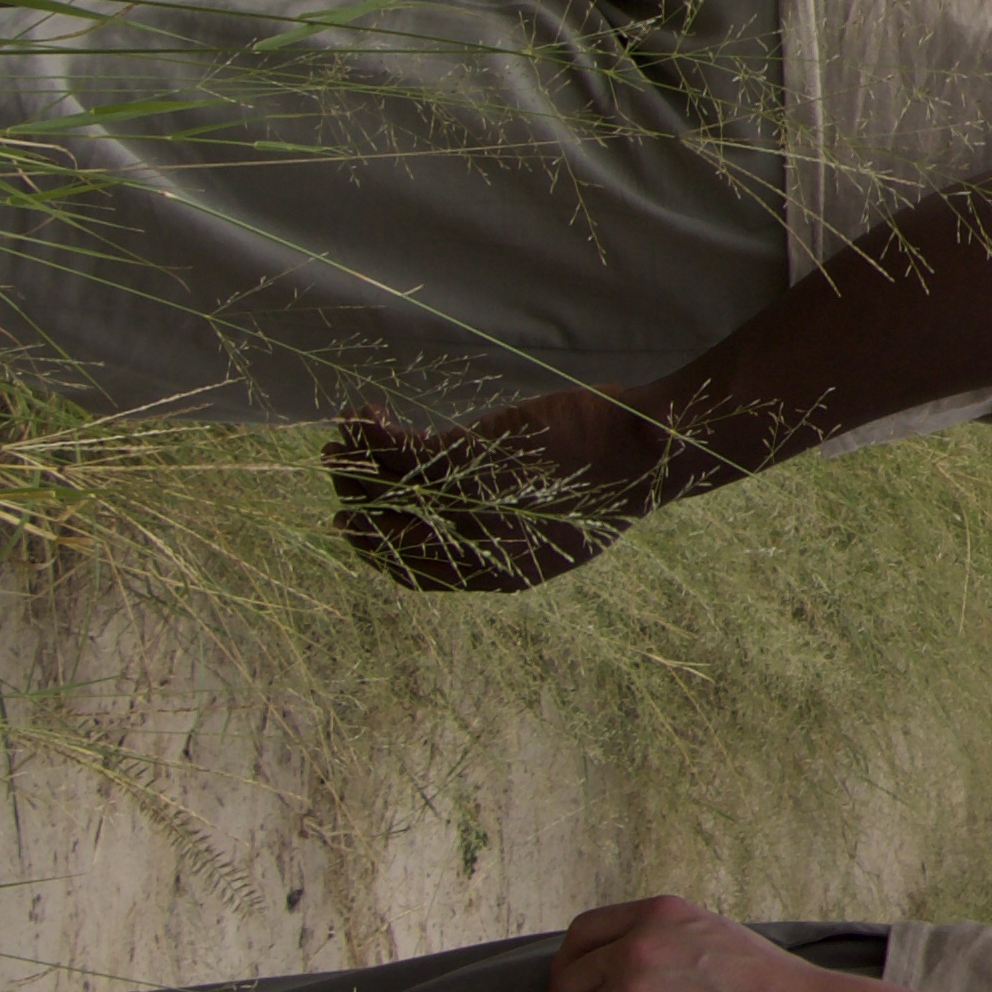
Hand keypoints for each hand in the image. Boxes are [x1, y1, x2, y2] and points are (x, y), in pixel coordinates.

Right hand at [337, 387, 665, 592]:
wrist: (649, 450)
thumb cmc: (613, 479)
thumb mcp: (560, 526)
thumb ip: (514, 532)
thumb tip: (475, 521)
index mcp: (502, 574)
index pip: (420, 575)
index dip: (381, 552)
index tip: (358, 526)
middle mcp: (476, 550)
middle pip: (388, 537)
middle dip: (356, 506)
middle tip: (342, 474)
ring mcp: (469, 504)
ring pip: (385, 492)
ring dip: (354, 463)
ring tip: (343, 439)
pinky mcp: (469, 459)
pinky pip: (398, 452)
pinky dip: (369, 434)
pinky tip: (363, 415)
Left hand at [550, 895, 857, 991]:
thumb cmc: (770, 985)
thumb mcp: (710, 933)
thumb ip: (661, 940)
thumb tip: (619, 962)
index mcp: (655, 915)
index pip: (583, 932)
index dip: (573, 962)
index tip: (577, 984)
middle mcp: (634, 946)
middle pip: (569, 982)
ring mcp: (630, 990)